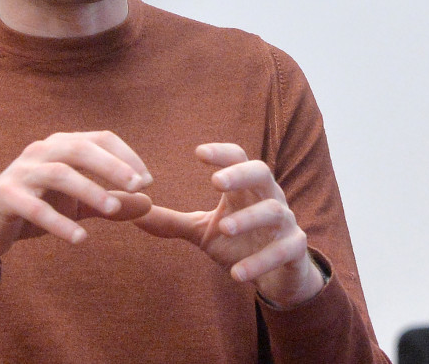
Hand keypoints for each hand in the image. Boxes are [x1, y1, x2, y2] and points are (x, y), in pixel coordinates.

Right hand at [0, 130, 152, 279]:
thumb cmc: (37, 208)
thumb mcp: (78, 205)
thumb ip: (112, 203)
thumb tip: (149, 203)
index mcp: (61, 146)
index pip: (100, 138)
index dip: (126, 156)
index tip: (148, 181)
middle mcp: (41, 152)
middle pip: (80, 149)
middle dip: (112, 165)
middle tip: (139, 186)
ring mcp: (21, 172)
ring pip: (58, 173)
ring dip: (89, 189)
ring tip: (113, 210)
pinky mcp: (4, 197)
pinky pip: (34, 207)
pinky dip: (58, 222)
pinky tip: (80, 238)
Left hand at [133, 143, 324, 307]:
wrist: (277, 276)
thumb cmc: (239, 243)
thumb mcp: (203, 231)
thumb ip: (171, 221)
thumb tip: (133, 214)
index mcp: (245, 188)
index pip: (237, 158)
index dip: (221, 153)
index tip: (198, 152)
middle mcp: (267, 198)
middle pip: (261, 172)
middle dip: (240, 174)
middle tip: (216, 181)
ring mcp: (285, 223)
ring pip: (273, 211)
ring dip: (249, 219)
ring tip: (224, 229)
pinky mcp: (295, 249)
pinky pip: (283, 250)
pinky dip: (261, 262)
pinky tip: (238, 274)